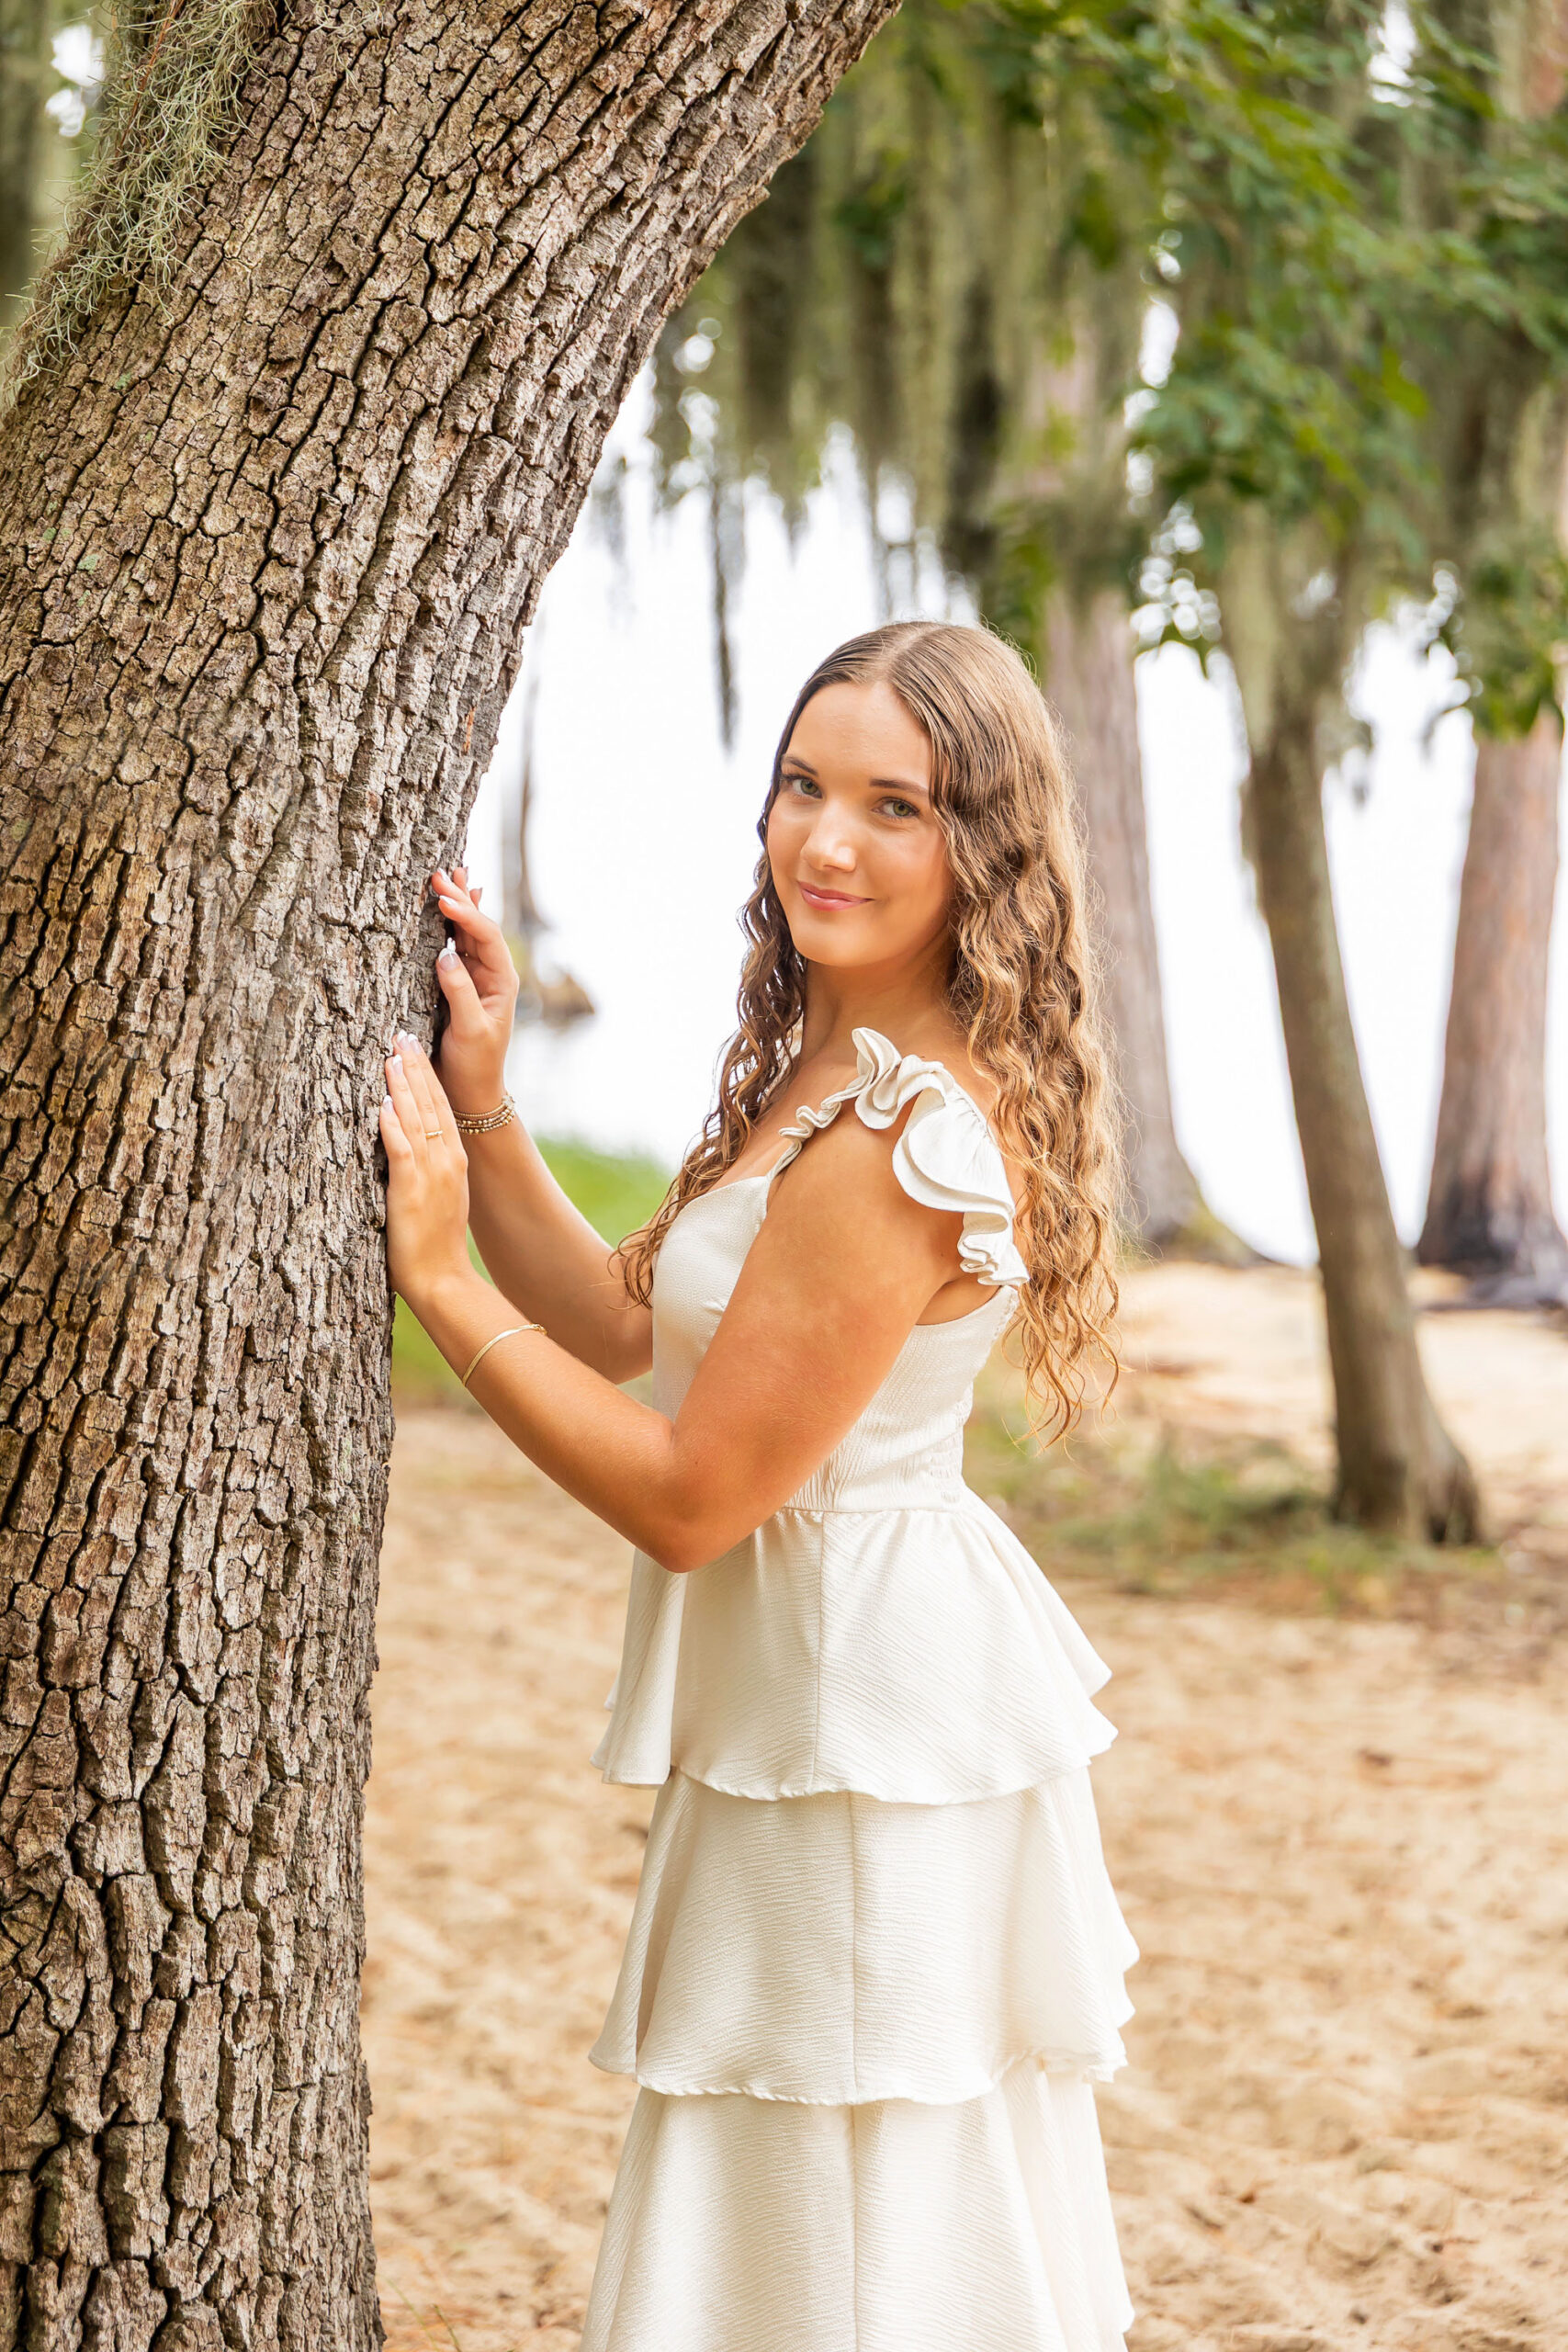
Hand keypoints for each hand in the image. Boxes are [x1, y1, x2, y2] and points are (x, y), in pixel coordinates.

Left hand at [380, 1033, 473, 1307]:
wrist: (443, 1279)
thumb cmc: (435, 1246)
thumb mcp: (439, 1199)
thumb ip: (427, 1170)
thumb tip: (411, 1150)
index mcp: (453, 1161)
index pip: (440, 1108)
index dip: (427, 1076)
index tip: (414, 1049)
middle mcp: (446, 1160)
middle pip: (431, 1104)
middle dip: (415, 1068)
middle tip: (402, 1035)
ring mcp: (431, 1173)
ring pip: (416, 1119)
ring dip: (402, 1085)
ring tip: (391, 1056)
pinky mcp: (410, 1189)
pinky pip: (400, 1149)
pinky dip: (392, 1123)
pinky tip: (382, 1102)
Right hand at [429, 864, 519, 1114]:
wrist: (471, 1091)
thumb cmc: (475, 1064)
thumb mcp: (469, 1031)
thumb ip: (460, 994)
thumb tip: (446, 957)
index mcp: (502, 981)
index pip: (485, 938)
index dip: (466, 915)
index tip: (444, 899)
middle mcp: (491, 974)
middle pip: (477, 927)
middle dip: (460, 898)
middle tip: (441, 871)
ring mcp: (474, 977)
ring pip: (465, 932)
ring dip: (456, 904)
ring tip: (448, 872)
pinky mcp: (457, 985)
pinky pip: (455, 946)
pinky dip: (450, 923)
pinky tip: (451, 905)